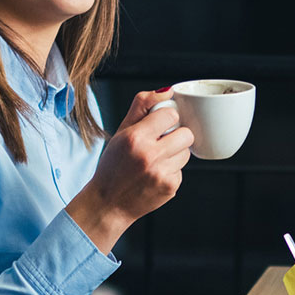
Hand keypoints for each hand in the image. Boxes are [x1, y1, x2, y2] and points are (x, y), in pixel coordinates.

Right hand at [68, 88, 193, 253]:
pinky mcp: (170, 187)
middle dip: (176, 136)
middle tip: (161, 143)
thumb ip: (142, 106)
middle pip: (186, 134)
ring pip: (186, 153)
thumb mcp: (121, 131)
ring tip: (155, 161)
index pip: (171, 114)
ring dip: (175, 154)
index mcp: (135, 137)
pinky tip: (154, 175)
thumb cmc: (113, 165)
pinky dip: (171, 171)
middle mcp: (150, 155)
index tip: (158, 126)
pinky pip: (181, 171)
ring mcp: (161, 173)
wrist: (108, 203)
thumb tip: (168, 90)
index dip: (166, 119)